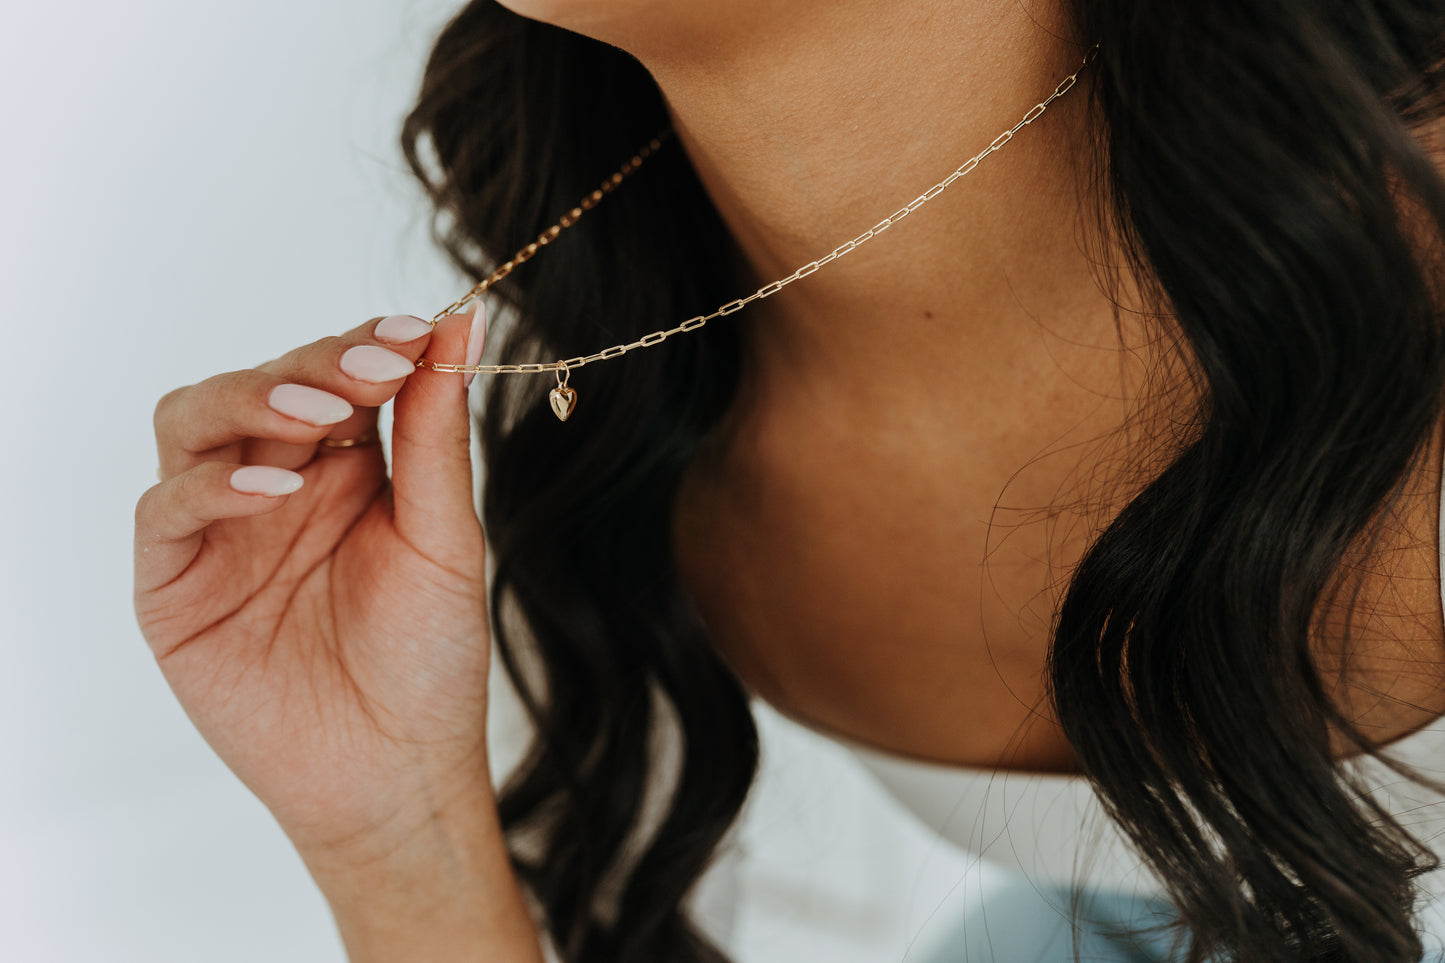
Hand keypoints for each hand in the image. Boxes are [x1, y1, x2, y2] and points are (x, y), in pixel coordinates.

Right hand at [134, 308, 494, 861]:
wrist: (398, 771)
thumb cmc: (430, 658)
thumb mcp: (443, 536)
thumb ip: (435, 434)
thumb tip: (459, 326)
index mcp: (342, 469)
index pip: (333, 377)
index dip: (364, 345)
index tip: (415, 328)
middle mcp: (273, 486)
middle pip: (262, 386)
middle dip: (317, 366)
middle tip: (374, 365)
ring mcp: (218, 531)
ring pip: (195, 423)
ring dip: (254, 401)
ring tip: (322, 413)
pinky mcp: (172, 584)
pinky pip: (167, 509)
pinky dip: (212, 486)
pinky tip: (276, 490)